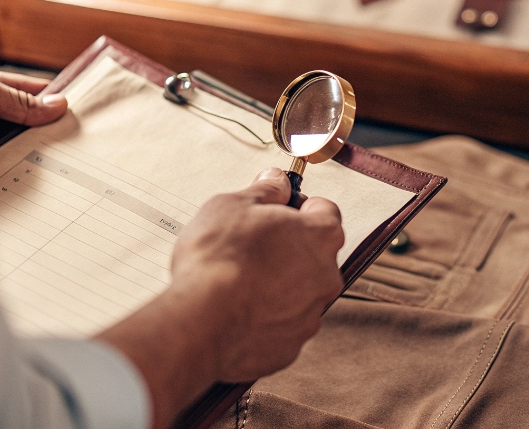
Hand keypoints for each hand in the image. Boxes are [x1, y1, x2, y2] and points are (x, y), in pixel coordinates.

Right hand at [98, 168, 343, 427]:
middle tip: (251, 247)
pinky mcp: (290, 347)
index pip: (325, 210)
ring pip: (299, 293)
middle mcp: (326, 276)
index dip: (300, 207)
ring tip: (238, 284)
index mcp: (320, 235)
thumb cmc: (218, 259)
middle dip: (289, 249)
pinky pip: (282, 327)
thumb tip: (276, 181)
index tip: (278, 209)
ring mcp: (310, 315)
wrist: (202, 323)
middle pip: (314, 255)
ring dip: (278, 286)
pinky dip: (265, 320)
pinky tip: (237, 314)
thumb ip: (264, 191)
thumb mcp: (232, 205)